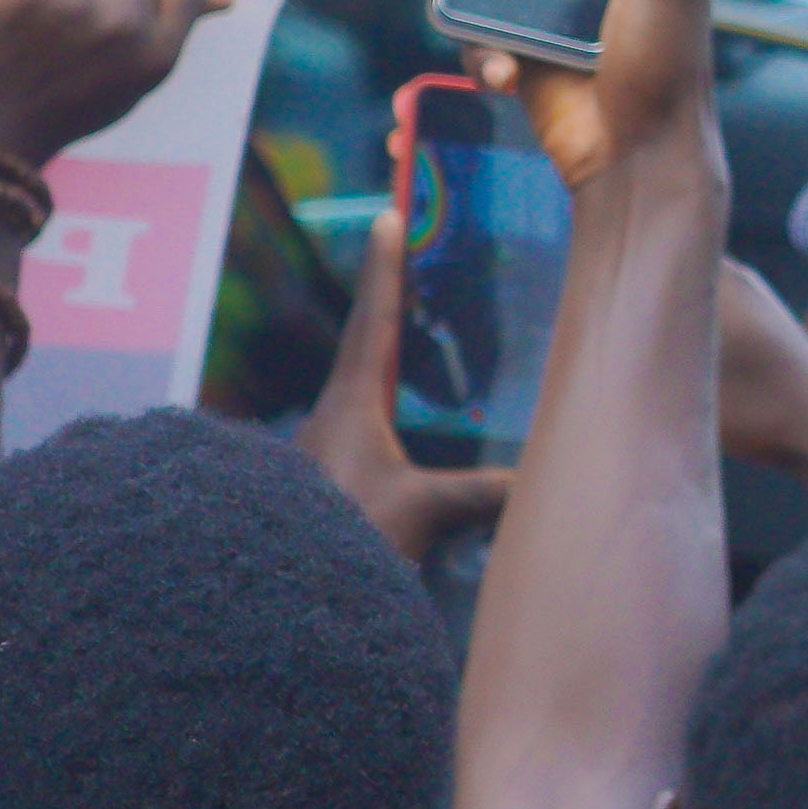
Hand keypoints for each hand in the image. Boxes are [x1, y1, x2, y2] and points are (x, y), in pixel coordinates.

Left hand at [309, 202, 514, 558]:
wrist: (274, 592)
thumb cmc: (343, 533)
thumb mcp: (420, 511)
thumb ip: (477, 494)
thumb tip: (533, 482)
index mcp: (351, 402)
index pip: (374, 320)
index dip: (386, 268)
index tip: (387, 216)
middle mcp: (329, 417)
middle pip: (363, 349)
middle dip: (387, 312)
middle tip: (406, 276)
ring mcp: (319, 452)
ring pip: (358, 398)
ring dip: (385, 376)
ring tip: (415, 363)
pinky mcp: (317, 485)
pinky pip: (357, 440)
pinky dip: (383, 427)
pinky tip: (402, 449)